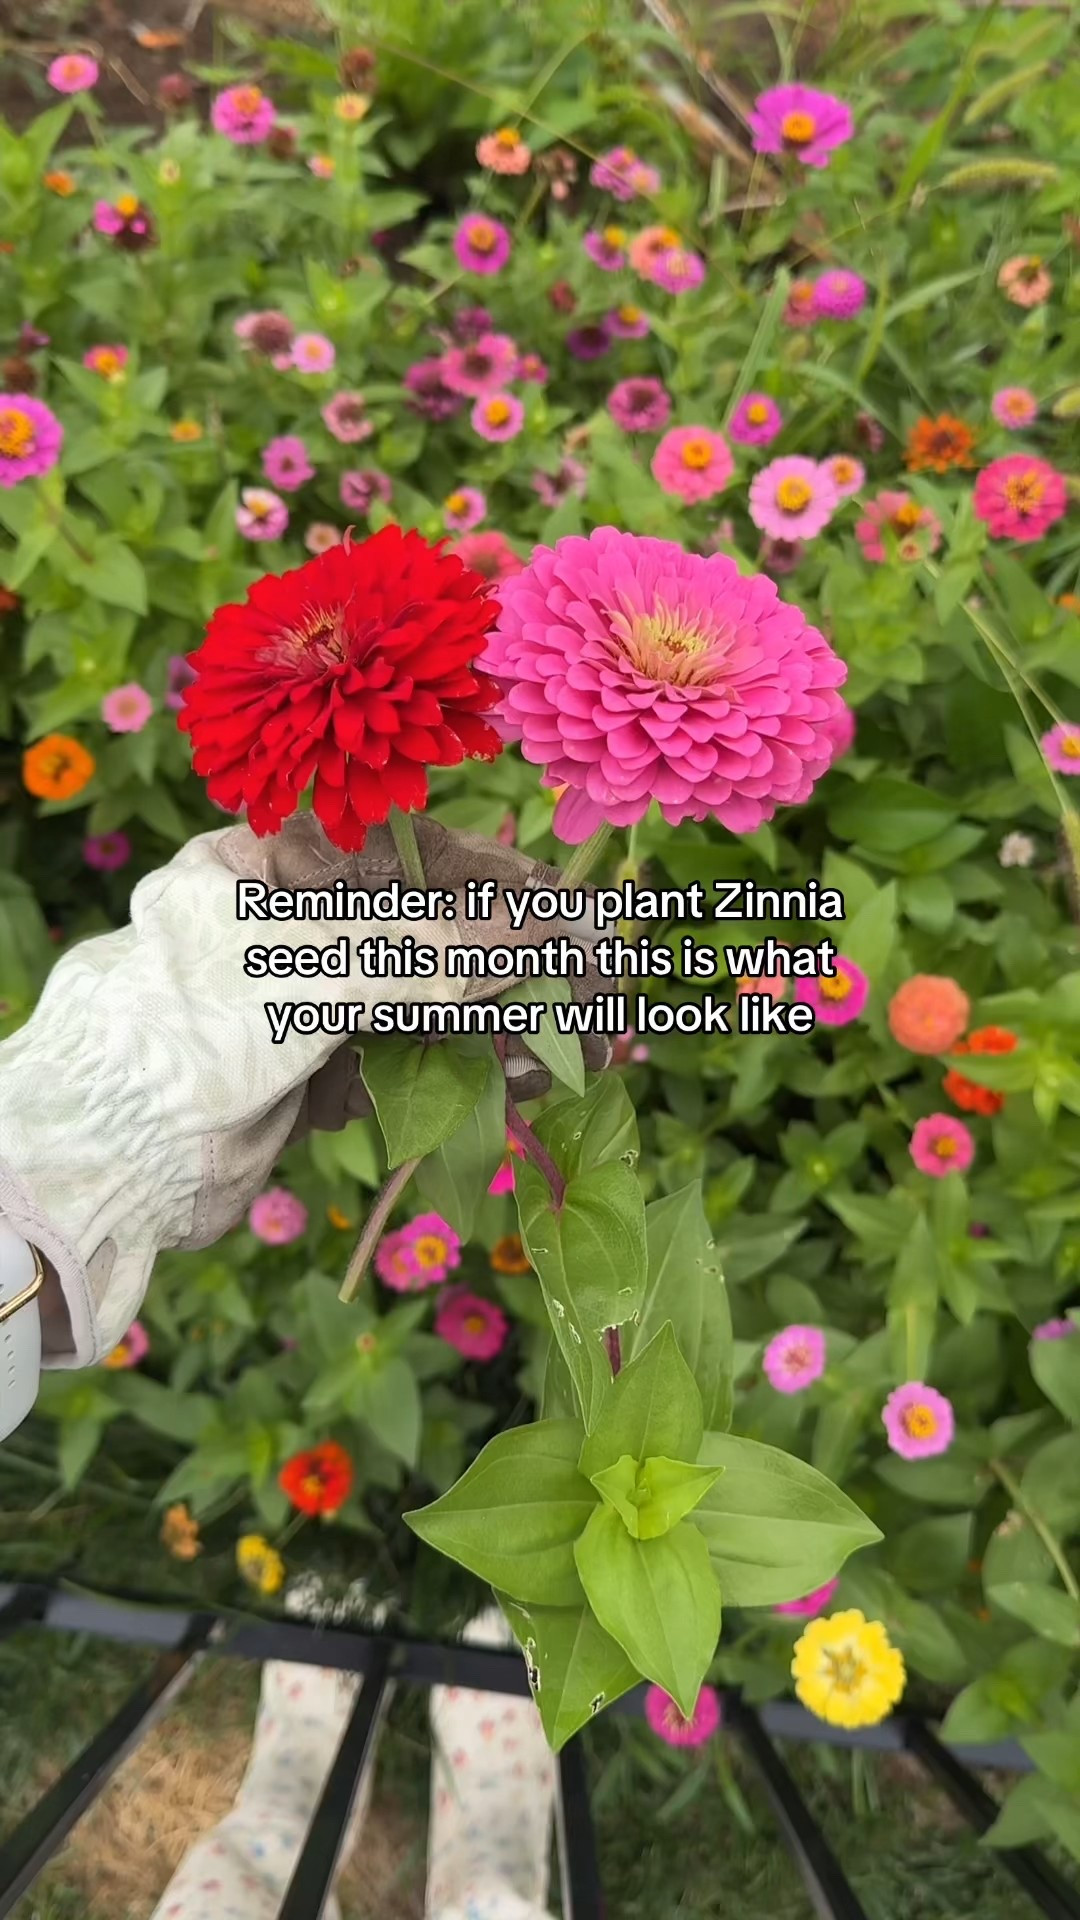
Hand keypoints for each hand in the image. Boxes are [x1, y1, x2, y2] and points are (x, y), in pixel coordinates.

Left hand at [0, 813, 604, 1365]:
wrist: (111, 1163)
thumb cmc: (194, 1034)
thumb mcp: (319, 973)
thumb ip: (433, 952)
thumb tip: (542, 930)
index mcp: (264, 866)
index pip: (398, 852)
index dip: (487, 880)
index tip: (560, 906)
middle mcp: (283, 927)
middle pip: (423, 932)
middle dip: (512, 963)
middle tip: (598, 979)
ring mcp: (297, 1003)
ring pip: (423, 1002)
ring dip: (503, 1026)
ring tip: (587, 1044)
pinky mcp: (311, 1072)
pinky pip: (405, 1060)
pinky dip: (463, 1074)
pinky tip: (525, 1083)